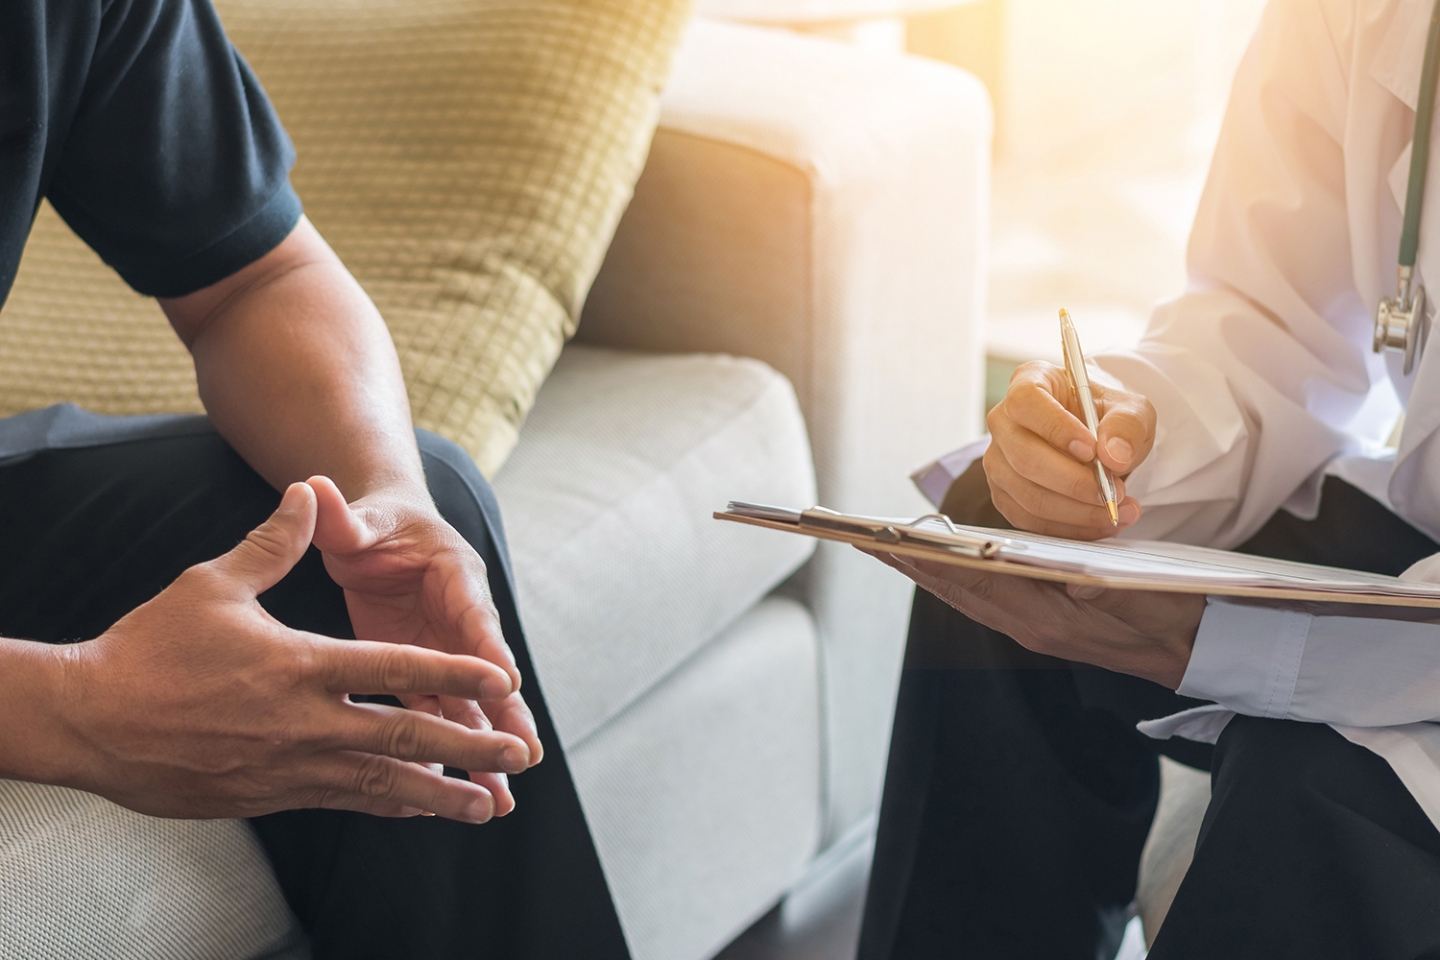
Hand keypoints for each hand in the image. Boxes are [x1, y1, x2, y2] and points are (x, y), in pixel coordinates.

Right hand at [44, 483, 531, 820]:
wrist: (90, 719)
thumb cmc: (151, 647)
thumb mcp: (215, 583)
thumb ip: (276, 542)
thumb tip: (307, 491)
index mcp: (303, 666)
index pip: (399, 669)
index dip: (457, 674)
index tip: (504, 683)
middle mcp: (307, 722)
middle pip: (407, 736)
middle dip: (471, 746)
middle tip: (519, 755)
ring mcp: (289, 765)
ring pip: (383, 784)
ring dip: (441, 795)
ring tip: (486, 807)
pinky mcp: (269, 794)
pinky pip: (345, 801)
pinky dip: (388, 804)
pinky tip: (415, 808)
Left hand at [307, 477, 540, 817]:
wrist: (378, 532)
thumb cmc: (372, 522)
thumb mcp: (360, 519)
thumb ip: (343, 516)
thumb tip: (314, 488)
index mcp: (454, 575)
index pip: (475, 615)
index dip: (488, 649)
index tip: (505, 684)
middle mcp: (461, 618)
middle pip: (488, 672)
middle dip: (506, 716)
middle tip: (524, 757)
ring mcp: (445, 651)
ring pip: (471, 706)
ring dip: (485, 749)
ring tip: (502, 799)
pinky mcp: (423, 674)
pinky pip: (442, 717)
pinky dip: (453, 753)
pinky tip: (459, 793)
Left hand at [867, 550, 1202, 687]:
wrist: (1198, 649)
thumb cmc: (1168, 612)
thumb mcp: (1124, 587)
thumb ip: (1076, 574)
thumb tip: (1026, 556)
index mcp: (1042, 619)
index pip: (969, 580)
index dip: (925, 556)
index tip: (884, 538)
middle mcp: (1028, 626)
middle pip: (955, 589)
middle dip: (910, 562)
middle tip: (865, 538)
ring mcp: (1033, 629)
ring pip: (966, 595)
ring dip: (928, 570)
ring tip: (891, 547)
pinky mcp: (1042, 625)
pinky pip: (986, 599)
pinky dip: (959, 578)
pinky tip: (946, 564)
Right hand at [983, 361, 1155, 539]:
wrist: (1098, 442)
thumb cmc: (1106, 418)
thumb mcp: (1131, 410)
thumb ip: (1127, 425)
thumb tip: (1113, 455)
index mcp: (1029, 382)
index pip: (1026, 403)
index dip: (1055, 428)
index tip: (1092, 451)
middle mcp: (1003, 420)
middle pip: (1023, 456)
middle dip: (1073, 483)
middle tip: (1114, 492)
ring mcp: (998, 460)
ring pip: (1027, 494)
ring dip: (1076, 511)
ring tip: (1118, 510)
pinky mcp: (1004, 493)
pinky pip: (1029, 519)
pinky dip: (1068, 528)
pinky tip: (1099, 523)